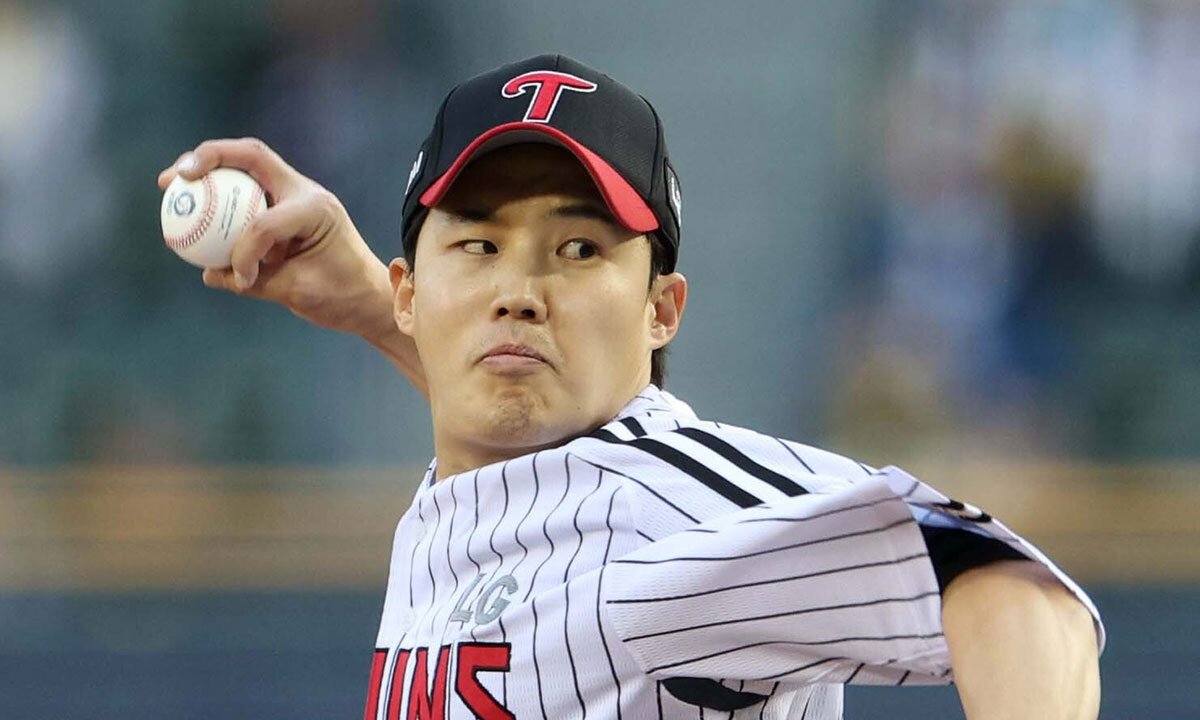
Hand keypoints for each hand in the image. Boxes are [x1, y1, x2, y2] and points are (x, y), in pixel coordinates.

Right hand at [157, 138, 426, 394]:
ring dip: (205, 170)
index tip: (242, 278)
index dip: (245, 249)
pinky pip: (241, 197)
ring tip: (170, 184)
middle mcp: (303, 193)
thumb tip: (211, 273)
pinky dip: (214, 201)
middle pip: (250, 157)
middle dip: (208, 158)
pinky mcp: (279, 209)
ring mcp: (291, 196)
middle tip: (174, 179)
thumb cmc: (343, 295)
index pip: (266, 219)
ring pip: (243, 168)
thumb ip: (257, 281)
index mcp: (314, 209)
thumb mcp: (301, 292)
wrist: (368, 297)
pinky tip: (186, 215)